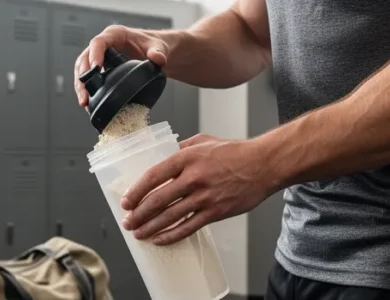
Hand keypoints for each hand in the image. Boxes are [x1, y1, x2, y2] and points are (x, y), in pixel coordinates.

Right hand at [74, 25, 168, 110]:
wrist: (157, 52)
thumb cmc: (154, 45)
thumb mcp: (158, 47)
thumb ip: (158, 52)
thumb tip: (158, 59)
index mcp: (115, 34)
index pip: (98, 42)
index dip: (94, 55)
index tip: (95, 69)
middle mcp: (104, 45)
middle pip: (85, 58)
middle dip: (83, 77)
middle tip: (85, 94)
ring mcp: (101, 56)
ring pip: (83, 69)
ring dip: (81, 86)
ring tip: (84, 102)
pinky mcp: (102, 68)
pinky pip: (89, 78)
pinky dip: (87, 90)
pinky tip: (89, 103)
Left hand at [120, 134, 278, 245]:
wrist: (264, 165)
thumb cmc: (236, 152)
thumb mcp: (204, 140)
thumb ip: (181, 148)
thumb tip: (163, 155)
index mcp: (187, 158)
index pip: (153, 176)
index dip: (136, 191)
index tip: (126, 201)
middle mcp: (193, 178)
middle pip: (158, 200)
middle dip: (139, 213)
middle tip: (128, 221)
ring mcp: (205, 197)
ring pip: (170, 216)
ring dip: (150, 227)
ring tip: (138, 233)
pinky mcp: (216, 212)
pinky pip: (189, 227)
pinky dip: (171, 235)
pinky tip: (160, 239)